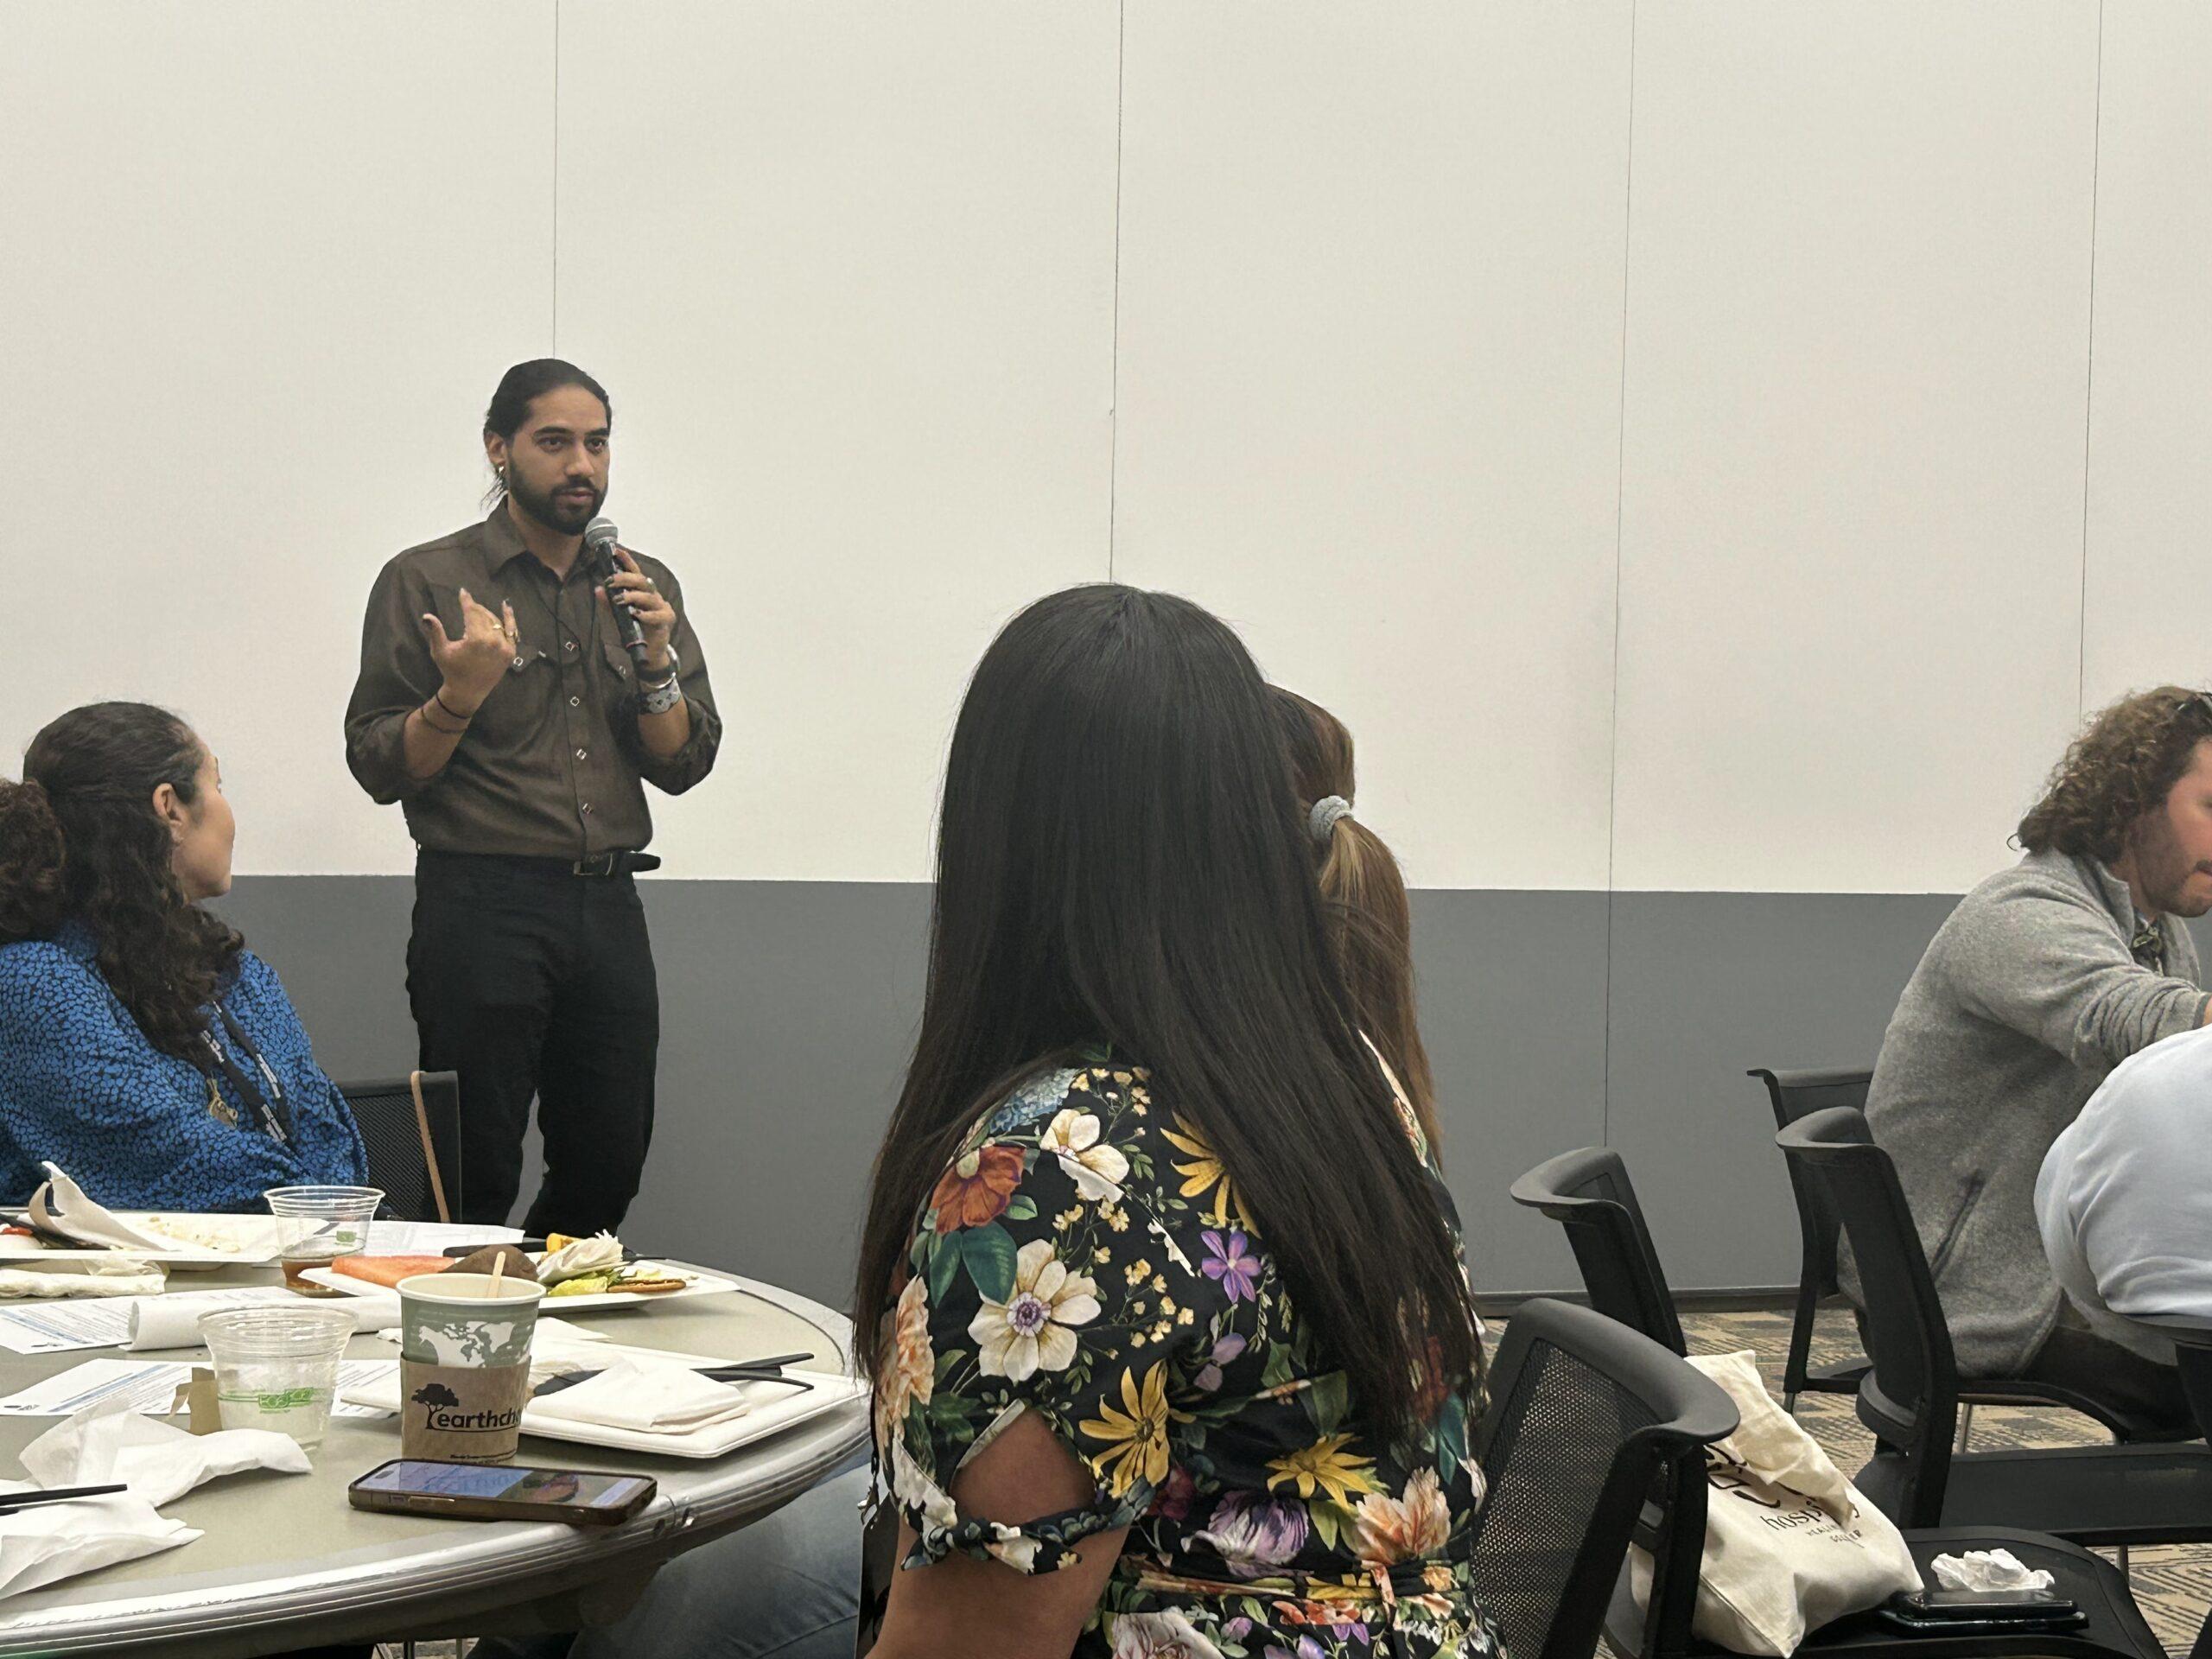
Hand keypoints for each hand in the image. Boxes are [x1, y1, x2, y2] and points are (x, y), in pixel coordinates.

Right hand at [419, 587, 516, 709]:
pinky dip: (510, 619)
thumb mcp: (441, 651)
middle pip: (485, 616)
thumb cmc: (451, 670)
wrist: (468, 691)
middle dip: (475, 608)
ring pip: (497, 622)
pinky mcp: (511, 652)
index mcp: (477, 640)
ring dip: (487, 614)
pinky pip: (512, 632)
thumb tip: (426, 616)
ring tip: (478, 609)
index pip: (472, 613)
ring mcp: (505, 647)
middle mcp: (494, 642)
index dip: (467, 601)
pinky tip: (506, 606)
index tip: (463, 592)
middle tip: (467, 603)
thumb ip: (436, 632)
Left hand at [598, 550, 678, 670]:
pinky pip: (657, 615)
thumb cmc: (634, 633)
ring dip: (633, 596)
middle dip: (626, 578)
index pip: (635, 573)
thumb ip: (608, 604)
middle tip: (611, 580)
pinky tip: (636, 614)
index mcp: (642, 593)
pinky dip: (646, 614)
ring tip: (619, 599)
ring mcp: (661, 608)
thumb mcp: (616, 618)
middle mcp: (653, 597)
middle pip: (642, 581)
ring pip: (649, 596)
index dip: (627, 562)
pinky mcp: (666, 621)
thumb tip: (597, 589)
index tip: (617, 551)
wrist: (648, 654)